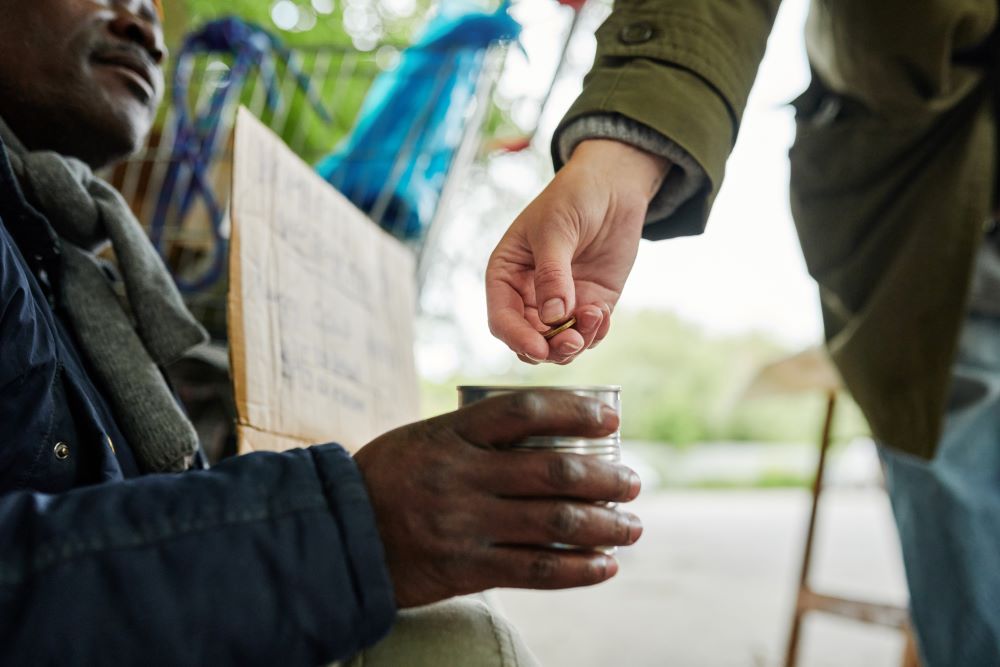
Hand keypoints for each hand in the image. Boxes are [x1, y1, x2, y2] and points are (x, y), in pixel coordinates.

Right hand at [353, 391, 642, 608]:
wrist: (337, 535)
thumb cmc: (388, 478)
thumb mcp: (425, 438)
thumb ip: (477, 436)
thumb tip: (548, 434)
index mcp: (452, 434)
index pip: (526, 411)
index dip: (576, 412)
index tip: (611, 421)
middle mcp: (461, 475)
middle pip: (553, 471)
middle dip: (606, 478)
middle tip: (633, 482)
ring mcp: (463, 523)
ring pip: (553, 522)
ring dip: (604, 524)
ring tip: (631, 526)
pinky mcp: (464, 568)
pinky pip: (534, 569)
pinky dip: (577, 567)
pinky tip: (603, 565)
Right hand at [486, 139, 669, 363]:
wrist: (612, 186)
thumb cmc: (572, 198)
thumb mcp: (555, 230)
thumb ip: (552, 274)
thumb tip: (553, 317)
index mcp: (507, 275)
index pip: (502, 319)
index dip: (518, 338)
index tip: (540, 348)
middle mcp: (529, 295)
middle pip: (530, 340)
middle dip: (551, 347)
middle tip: (573, 340)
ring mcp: (561, 302)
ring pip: (560, 344)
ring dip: (577, 342)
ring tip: (596, 316)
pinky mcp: (590, 303)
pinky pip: (588, 333)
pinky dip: (596, 332)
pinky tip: (603, 312)